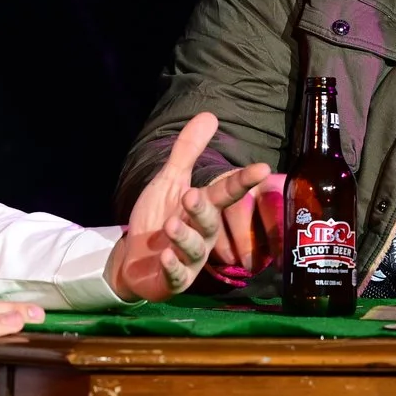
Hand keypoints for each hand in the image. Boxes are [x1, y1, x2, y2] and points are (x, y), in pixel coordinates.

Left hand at [109, 112, 273, 299]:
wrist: (132, 260)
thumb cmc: (157, 219)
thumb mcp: (168, 182)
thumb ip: (187, 152)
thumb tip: (209, 115)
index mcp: (204, 209)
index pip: (226, 192)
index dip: (243, 180)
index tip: (262, 168)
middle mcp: (203, 234)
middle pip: (210, 221)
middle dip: (202, 209)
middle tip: (190, 195)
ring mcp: (189, 260)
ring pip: (195, 248)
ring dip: (184, 236)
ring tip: (169, 225)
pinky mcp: (173, 280)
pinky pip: (177, 276)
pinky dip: (172, 267)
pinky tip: (164, 256)